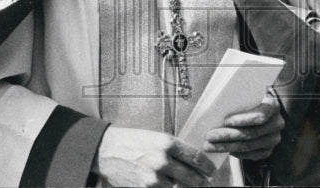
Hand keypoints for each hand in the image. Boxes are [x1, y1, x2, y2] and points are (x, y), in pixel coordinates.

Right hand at [96, 127, 214, 186]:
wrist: (107, 150)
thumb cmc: (132, 141)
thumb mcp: (156, 137)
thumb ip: (174, 148)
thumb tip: (192, 160)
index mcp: (167, 143)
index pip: (195, 158)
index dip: (206, 166)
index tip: (211, 170)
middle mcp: (162, 161)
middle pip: (191, 177)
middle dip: (201, 181)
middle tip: (205, 182)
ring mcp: (153, 178)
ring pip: (178, 187)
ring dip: (184, 187)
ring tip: (188, 186)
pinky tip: (170, 187)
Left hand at [204, 93, 283, 161]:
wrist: (265, 111)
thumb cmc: (252, 101)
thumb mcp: (250, 96)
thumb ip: (240, 100)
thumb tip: (216, 108)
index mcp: (273, 106)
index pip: (260, 116)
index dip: (243, 120)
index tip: (225, 121)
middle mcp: (277, 124)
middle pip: (251, 133)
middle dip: (228, 135)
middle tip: (210, 136)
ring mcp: (273, 139)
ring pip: (248, 146)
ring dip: (227, 146)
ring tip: (211, 146)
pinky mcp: (268, 150)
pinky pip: (251, 154)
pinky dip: (237, 152)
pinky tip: (225, 150)